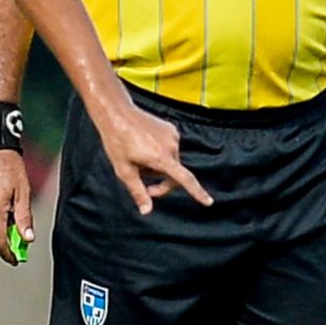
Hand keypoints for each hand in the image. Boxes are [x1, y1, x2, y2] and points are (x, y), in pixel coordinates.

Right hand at [0, 148, 35, 264]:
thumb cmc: (11, 167)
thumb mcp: (23, 192)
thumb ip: (24, 218)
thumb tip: (28, 240)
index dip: (7, 254)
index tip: (16, 260)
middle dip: (8, 233)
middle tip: (21, 228)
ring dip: (1, 219)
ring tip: (11, 200)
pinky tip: (1, 194)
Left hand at [93, 102, 211, 215]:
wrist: (117, 113)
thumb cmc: (117, 141)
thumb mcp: (124, 170)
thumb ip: (138, 192)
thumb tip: (146, 211)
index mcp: (160, 157)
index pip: (184, 179)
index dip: (197, 192)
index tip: (208, 202)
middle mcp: (171, 146)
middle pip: (174, 174)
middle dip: (161, 182)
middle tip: (145, 188)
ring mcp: (172, 135)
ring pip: (171, 162)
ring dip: (158, 166)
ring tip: (138, 158)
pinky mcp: (171, 129)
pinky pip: (169, 149)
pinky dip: (159, 154)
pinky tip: (143, 146)